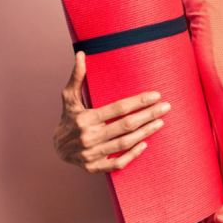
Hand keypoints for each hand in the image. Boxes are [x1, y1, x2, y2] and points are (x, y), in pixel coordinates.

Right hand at [52, 51, 171, 173]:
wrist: (56, 149)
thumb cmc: (68, 118)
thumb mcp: (70, 98)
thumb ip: (77, 77)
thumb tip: (81, 54)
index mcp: (85, 118)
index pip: (117, 108)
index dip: (138, 102)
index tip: (156, 95)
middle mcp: (89, 137)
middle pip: (125, 125)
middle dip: (148, 115)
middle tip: (166, 107)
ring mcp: (91, 154)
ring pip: (124, 143)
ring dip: (145, 132)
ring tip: (160, 122)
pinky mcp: (93, 167)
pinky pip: (117, 164)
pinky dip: (132, 155)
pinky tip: (145, 144)